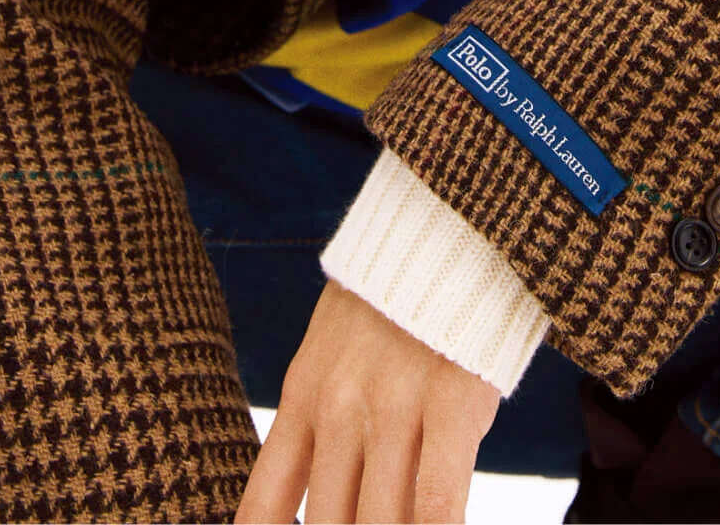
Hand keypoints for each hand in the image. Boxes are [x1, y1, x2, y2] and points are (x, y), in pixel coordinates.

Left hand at [234, 277, 500, 522]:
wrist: (447, 225)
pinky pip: (437, 503)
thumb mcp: (330, 352)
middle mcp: (340, 409)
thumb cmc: (391, 303)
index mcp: (303, 396)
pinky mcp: (452, 404)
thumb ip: (317, 427)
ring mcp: (395, 409)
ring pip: (381, 523)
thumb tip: (310, 509)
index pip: (266, 505)